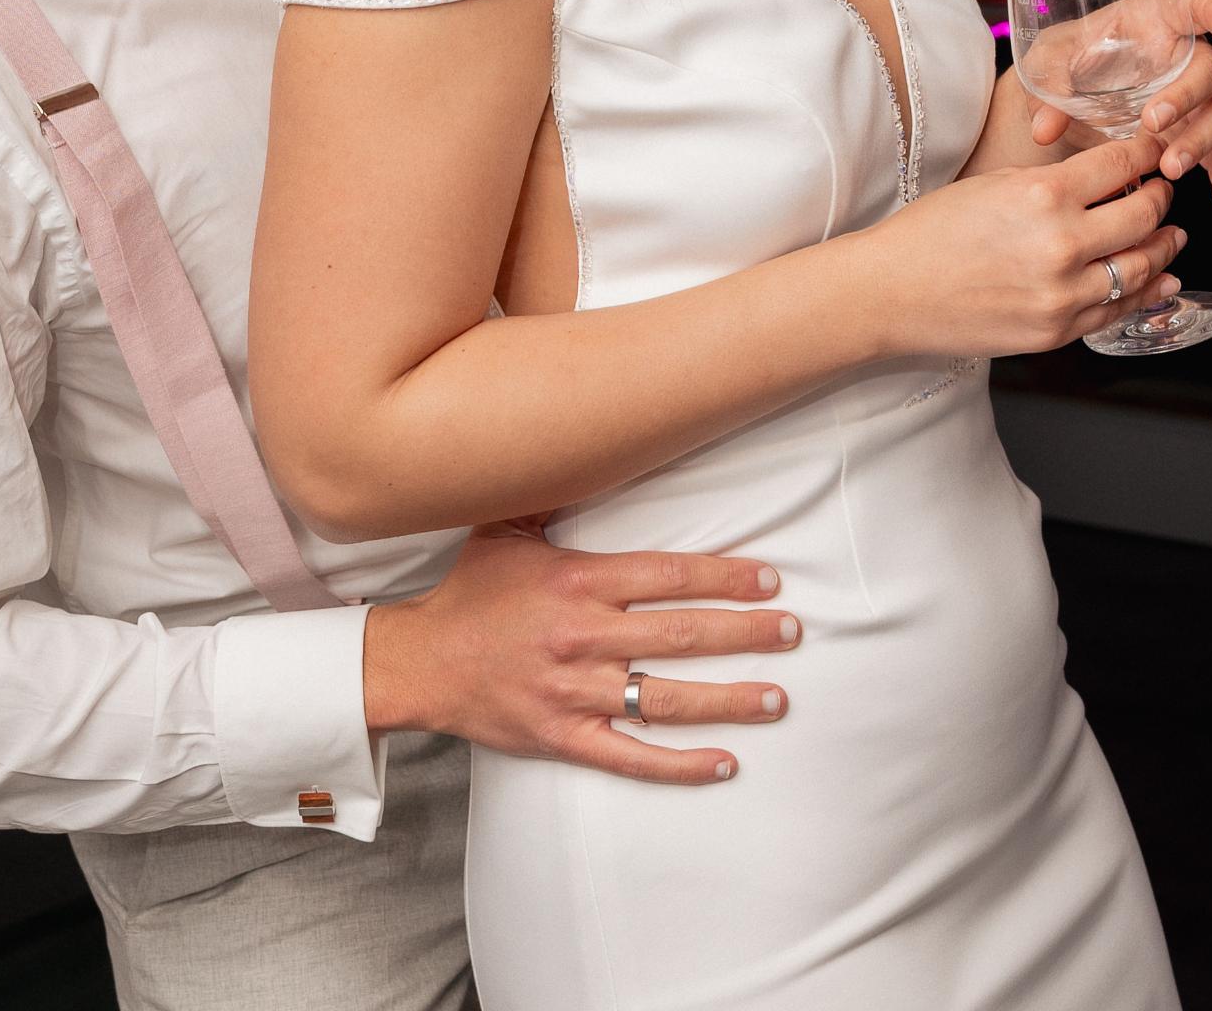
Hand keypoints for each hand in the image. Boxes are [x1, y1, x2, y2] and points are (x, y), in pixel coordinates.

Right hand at [362, 522, 799, 783]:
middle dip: (744, 633)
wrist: (419, 663)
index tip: (768, 580)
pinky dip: (680, 764)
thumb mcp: (504, 530)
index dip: (722, 578)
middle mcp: (580, 636)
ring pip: (665, 698)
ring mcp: (573, 692)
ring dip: (728, 699)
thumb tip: (589, 446)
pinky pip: (631, 757)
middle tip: (792, 632)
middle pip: (680, 635)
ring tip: (777, 697)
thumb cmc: (470, 592)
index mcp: (575, 582)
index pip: (666, 576)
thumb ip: (552, 497)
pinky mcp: (563, 737)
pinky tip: (725, 762)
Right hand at [866, 128, 1186, 359]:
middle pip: (1145, 215)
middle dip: (1160, 198)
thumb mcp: (992, 185)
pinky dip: (1146, 292)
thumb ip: (1052, 181)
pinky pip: (1118, 309)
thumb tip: (1105, 178)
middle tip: (1161, 191)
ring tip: (1171, 236)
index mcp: (1043, 195)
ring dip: (1164, 247)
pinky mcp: (1057, 332)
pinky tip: (1159, 279)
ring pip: (1142, 267)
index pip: (1121, 164)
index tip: (1154, 150)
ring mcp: (1063, 294)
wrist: (889, 292)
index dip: (1146, 153)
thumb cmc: (929, 233)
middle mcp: (1062, 244)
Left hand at [1026, 0, 1211, 205]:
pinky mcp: (1191, 131)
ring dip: (1199, 141)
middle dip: (1185, 97)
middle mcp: (1182, 58)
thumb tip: (1044, 129)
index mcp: (1154, 23)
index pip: (1195, 6)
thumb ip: (1048, 89)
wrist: (1064, 94)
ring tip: (1171, 166)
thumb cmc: (1064, 61)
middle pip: (1207, 71)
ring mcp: (1192, 97)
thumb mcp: (1047, 63)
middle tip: (1153, 122)